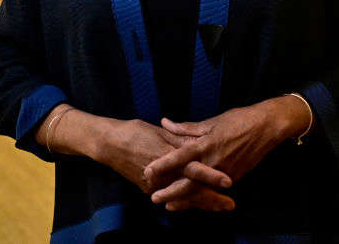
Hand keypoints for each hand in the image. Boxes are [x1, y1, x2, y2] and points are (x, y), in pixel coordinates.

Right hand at [96, 118, 234, 211]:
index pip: (194, 170)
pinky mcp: (148, 189)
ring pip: (182, 197)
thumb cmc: (134, 132)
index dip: (211, 177)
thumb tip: (198, 141)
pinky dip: (185, 200)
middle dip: (212, 199)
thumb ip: (179, 139)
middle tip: (230, 205)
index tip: (229, 183)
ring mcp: (155, 186)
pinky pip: (171, 196)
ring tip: (219, 206)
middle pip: (191, 190)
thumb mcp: (160, 132)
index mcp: (168, 157)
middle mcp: (163, 175)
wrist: (108, 144)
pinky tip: (197, 203)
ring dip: (201, 202)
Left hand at [143, 97, 308, 208]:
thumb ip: (187, 128)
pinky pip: (213, 190)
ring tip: (169, 205)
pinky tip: (191, 200)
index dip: (163, 165)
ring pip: (201, 191)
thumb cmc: (238, 120)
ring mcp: (224, 172)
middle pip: (188, 183)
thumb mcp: (211, 122)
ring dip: (184, 199)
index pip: (180, 157)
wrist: (266, 128)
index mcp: (206, 144)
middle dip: (170, 192)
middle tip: (153, 198)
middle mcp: (213, 161)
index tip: (148, 171)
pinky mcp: (234, 177)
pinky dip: (201, 196)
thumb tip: (166, 123)